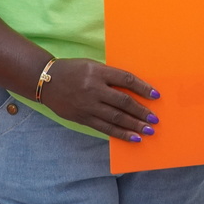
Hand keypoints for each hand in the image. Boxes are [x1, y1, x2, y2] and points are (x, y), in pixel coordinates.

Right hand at [38, 58, 159, 142]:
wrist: (46, 81)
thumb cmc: (74, 71)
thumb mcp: (93, 66)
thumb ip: (111, 77)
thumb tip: (134, 90)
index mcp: (98, 72)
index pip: (126, 79)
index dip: (143, 88)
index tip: (156, 95)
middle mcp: (94, 88)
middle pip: (123, 101)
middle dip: (141, 111)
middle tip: (155, 118)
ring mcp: (87, 105)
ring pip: (116, 117)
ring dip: (135, 125)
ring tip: (149, 130)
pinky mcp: (82, 118)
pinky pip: (104, 128)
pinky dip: (120, 133)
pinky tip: (133, 137)